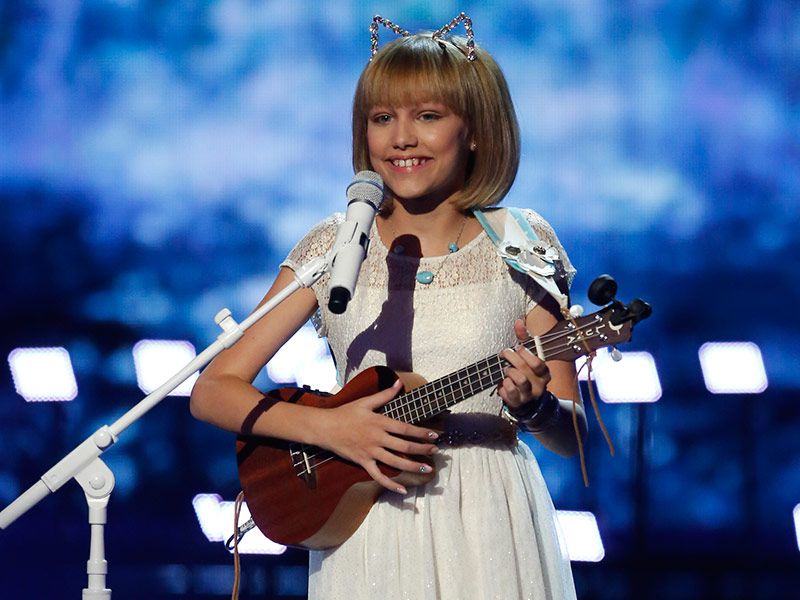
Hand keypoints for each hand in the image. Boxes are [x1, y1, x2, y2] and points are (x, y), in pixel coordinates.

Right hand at [319, 379, 439, 493]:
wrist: (325, 427)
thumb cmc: (345, 413)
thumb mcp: (365, 402)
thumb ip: (384, 395)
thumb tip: (399, 383)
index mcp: (380, 422)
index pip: (405, 428)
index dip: (421, 433)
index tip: (434, 435)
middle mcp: (377, 438)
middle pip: (404, 446)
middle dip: (422, 450)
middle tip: (436, 451)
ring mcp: (370, 452)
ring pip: (395, 462)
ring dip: (413, 466)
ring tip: (427, 469)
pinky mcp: (363, 462)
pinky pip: (378, 476)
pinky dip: (390, 484)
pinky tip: (402, 490)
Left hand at [498, 319, 550, 410]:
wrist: (526, 399)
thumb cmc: (525, 372)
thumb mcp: (526, 355)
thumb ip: (523, 339)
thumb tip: (518, 321)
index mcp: (544, 373)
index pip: (538, 362)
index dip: (525, 353)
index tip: (517, 348)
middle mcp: (539, 385)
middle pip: (524, 369)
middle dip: (511, 359)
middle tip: (504, 355)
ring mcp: (529, 395)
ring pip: (519, 380)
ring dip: (508, 372)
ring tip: (505, 370)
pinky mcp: (518, 402)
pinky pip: (509, 392)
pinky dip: (503, 386)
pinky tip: (502, 382)